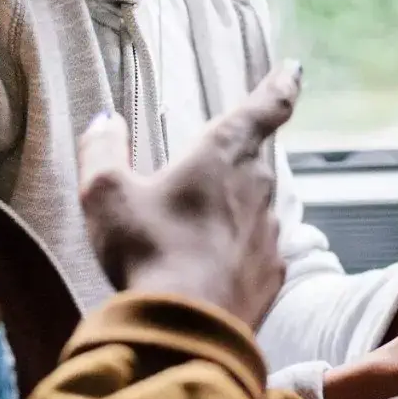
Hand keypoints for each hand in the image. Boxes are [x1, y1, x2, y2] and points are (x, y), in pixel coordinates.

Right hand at [80, 63, 300, 328]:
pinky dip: (242, 248)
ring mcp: (270, 234)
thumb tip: (104, 120)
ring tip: (210, 215)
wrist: (189, 328)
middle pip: (260, 156)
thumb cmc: (148, 251)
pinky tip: (218, 263)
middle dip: (246, 150)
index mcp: (223, 153)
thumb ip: (102, 150)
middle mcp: (258, 187)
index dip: (281, 85)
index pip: (266, 107)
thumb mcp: (105, 194)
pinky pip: (261, 249)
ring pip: (262, 204)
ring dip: (241, 203)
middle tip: (225, 151)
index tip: (295, 70)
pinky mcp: (272, 275)